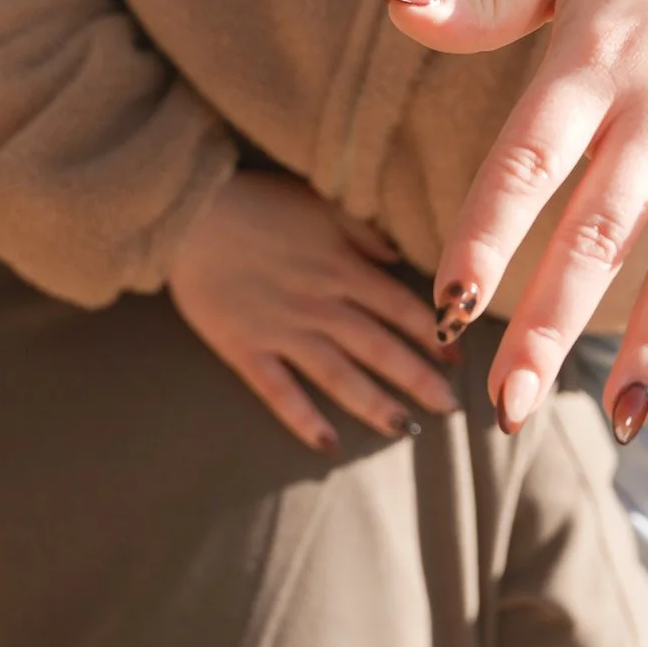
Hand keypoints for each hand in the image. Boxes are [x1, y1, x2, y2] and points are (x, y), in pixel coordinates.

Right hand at [166, 166, 459, 453]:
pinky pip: (280, 392)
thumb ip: (364, 233)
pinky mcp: (245, 349)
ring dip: (374, 405)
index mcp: (343, 268)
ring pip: (338, 376)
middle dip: (418, 379)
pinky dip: (304, 420)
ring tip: (403, 429)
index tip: (458, 357)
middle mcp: (320, 305)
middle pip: (379, 349)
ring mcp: (282, 331)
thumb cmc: (259, 201)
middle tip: (449, 408)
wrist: (189, 212)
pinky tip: (327, 446)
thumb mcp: (322, 204)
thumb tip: (399, 258)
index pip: (402, 308)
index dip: (433, 334)